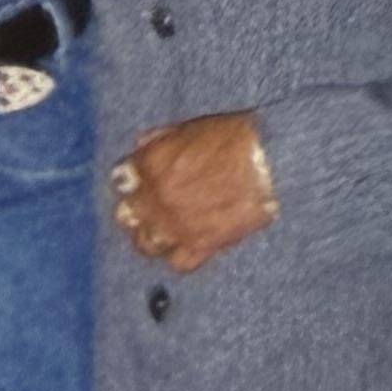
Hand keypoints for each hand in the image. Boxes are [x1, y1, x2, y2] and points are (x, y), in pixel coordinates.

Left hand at [112, 114, 277, 277]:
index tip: (136, 182)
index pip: (121, 179)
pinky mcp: (203, 245)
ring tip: (161, 231)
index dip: (130, 181)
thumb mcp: (189, 127)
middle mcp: (157, 198)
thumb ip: (159, 139)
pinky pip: (178, 263)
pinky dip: (178, 256)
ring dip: (150, 236)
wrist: (270, 161)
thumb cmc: (234, 138)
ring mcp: (178, 225)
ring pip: (146, 243)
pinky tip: (184, 246)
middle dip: (134, 211)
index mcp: (151, 165)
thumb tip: (140, 147)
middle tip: (145, 209)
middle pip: (127, 215)